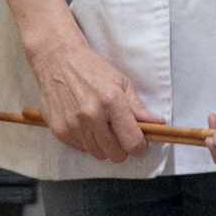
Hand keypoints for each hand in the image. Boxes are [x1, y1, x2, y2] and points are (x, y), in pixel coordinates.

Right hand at [30, 39, 162, 163]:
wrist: (58, 60)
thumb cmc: (92, 69)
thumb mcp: (121, 83)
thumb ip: (138, 108)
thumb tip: (157, 124)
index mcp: (111, 101)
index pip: (131, 141)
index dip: (140, 148)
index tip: (140, 146)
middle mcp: (91, 115)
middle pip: (116, 154)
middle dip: (122, 147)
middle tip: (119, 134)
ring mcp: (73, 125)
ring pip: (98, 154)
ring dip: (104, 146)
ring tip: (101, 126)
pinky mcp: (59, 131)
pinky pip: (81, 149)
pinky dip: (87, 142)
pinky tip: (85, 124)